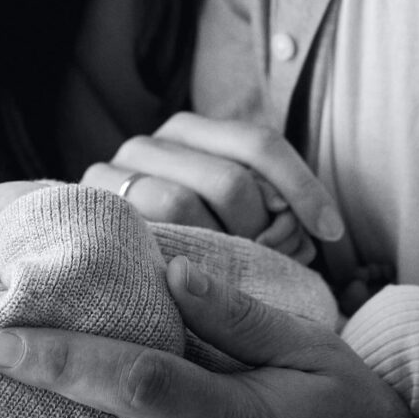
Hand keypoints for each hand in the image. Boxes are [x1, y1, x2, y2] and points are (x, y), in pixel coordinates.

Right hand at [82, 112, 341, 256]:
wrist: (88, 268)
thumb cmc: (189, 252)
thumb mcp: (234, 220)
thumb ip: (271, 214)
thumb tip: (316, 231)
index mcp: (188, 131)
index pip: (258, 143)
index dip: (301, 186)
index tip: (331, 233)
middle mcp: (149, 143)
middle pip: (230, 181)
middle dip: (262, 230)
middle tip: (272, 266)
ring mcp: (112, 172)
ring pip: (183, 203)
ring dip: (220, 250)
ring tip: (233, 281)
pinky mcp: (87, 206)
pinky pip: (141, 231)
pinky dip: (176, 262)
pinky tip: (192, 286)